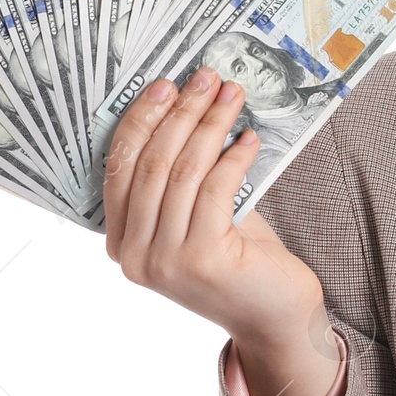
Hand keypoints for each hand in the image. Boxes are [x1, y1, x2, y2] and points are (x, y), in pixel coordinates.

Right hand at [103, 66, 339, 395]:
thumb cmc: (240, 261)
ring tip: (232, 95)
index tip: (166, 84)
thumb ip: (182, 178)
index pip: (119, 166)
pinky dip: (233, 157)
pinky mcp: (203, 259)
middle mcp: (134, 255)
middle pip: (151, 162)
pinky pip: (215, 188)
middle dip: (181, 112)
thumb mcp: (199, 216)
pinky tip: (250, 138)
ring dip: (211, 125)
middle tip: (206, 78)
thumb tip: (190, 107)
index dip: (142, 119)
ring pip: (183, 171)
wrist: (276, 316)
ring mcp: (165, 260)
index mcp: (121, 242)